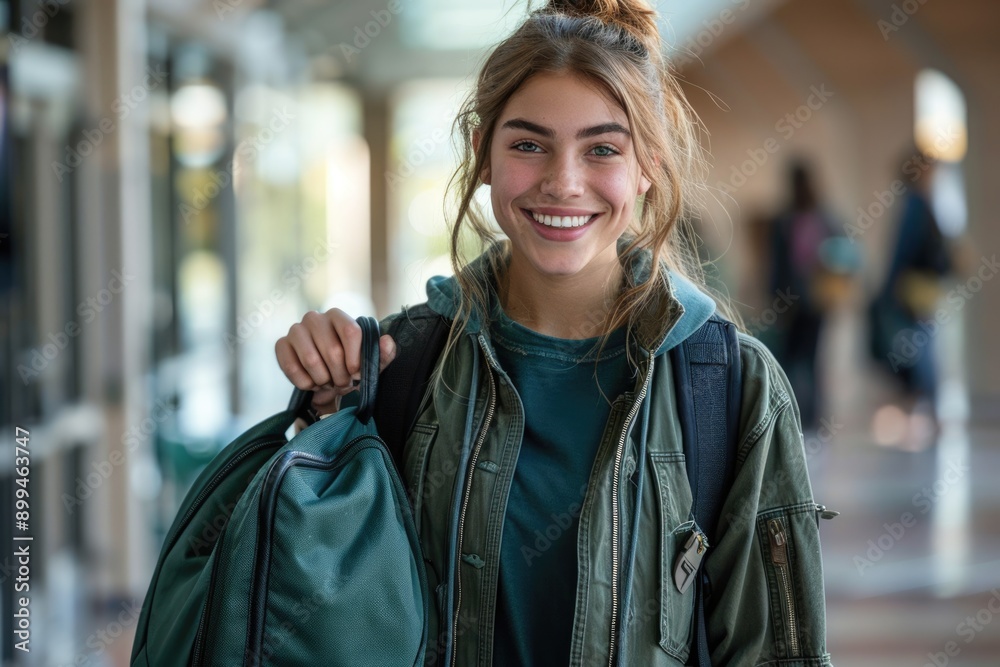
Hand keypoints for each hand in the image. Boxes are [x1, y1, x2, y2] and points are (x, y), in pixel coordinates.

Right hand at [275, 308, 396, 415]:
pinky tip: (312, 382)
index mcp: (338, 316)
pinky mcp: (281, 345)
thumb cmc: (350, 367)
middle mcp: (315, 318)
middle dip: (340, 375)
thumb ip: (382, 354)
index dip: (356, 358)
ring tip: (328, 381)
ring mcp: (296, 330)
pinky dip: (305, 382)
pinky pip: (292, 367)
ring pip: (312, 360)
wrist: (326, 379)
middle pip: (332, 350)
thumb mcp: (371, 364)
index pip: (351, 331)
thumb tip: (387, 342)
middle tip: (342, 382)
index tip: (356, 373)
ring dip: (323, 380)